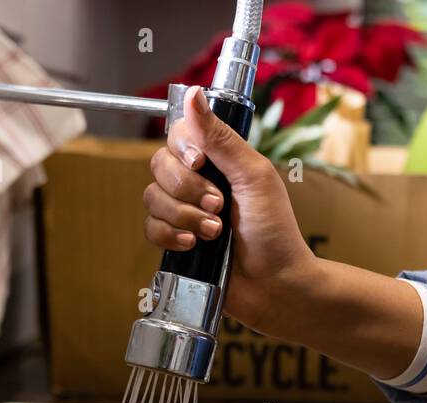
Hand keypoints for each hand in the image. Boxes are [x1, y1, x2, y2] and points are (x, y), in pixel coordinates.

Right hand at [143, 86, 315, 330]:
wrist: (275, 285)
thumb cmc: (275, 231)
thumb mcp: (254, 176)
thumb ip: (221, 138)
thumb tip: (194, 93)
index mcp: (218, 159)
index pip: (178, 134)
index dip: (182, 148)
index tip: (200, 163)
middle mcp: (197, 181)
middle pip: (159, 165)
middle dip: (188, 188)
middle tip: (219, 206)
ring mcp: (184, 211)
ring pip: (152, 197)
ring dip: (185, 215)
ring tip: (215, 232)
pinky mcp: (175, 241)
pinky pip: (150, 228)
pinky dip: (171, 236)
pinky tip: (195, 246)